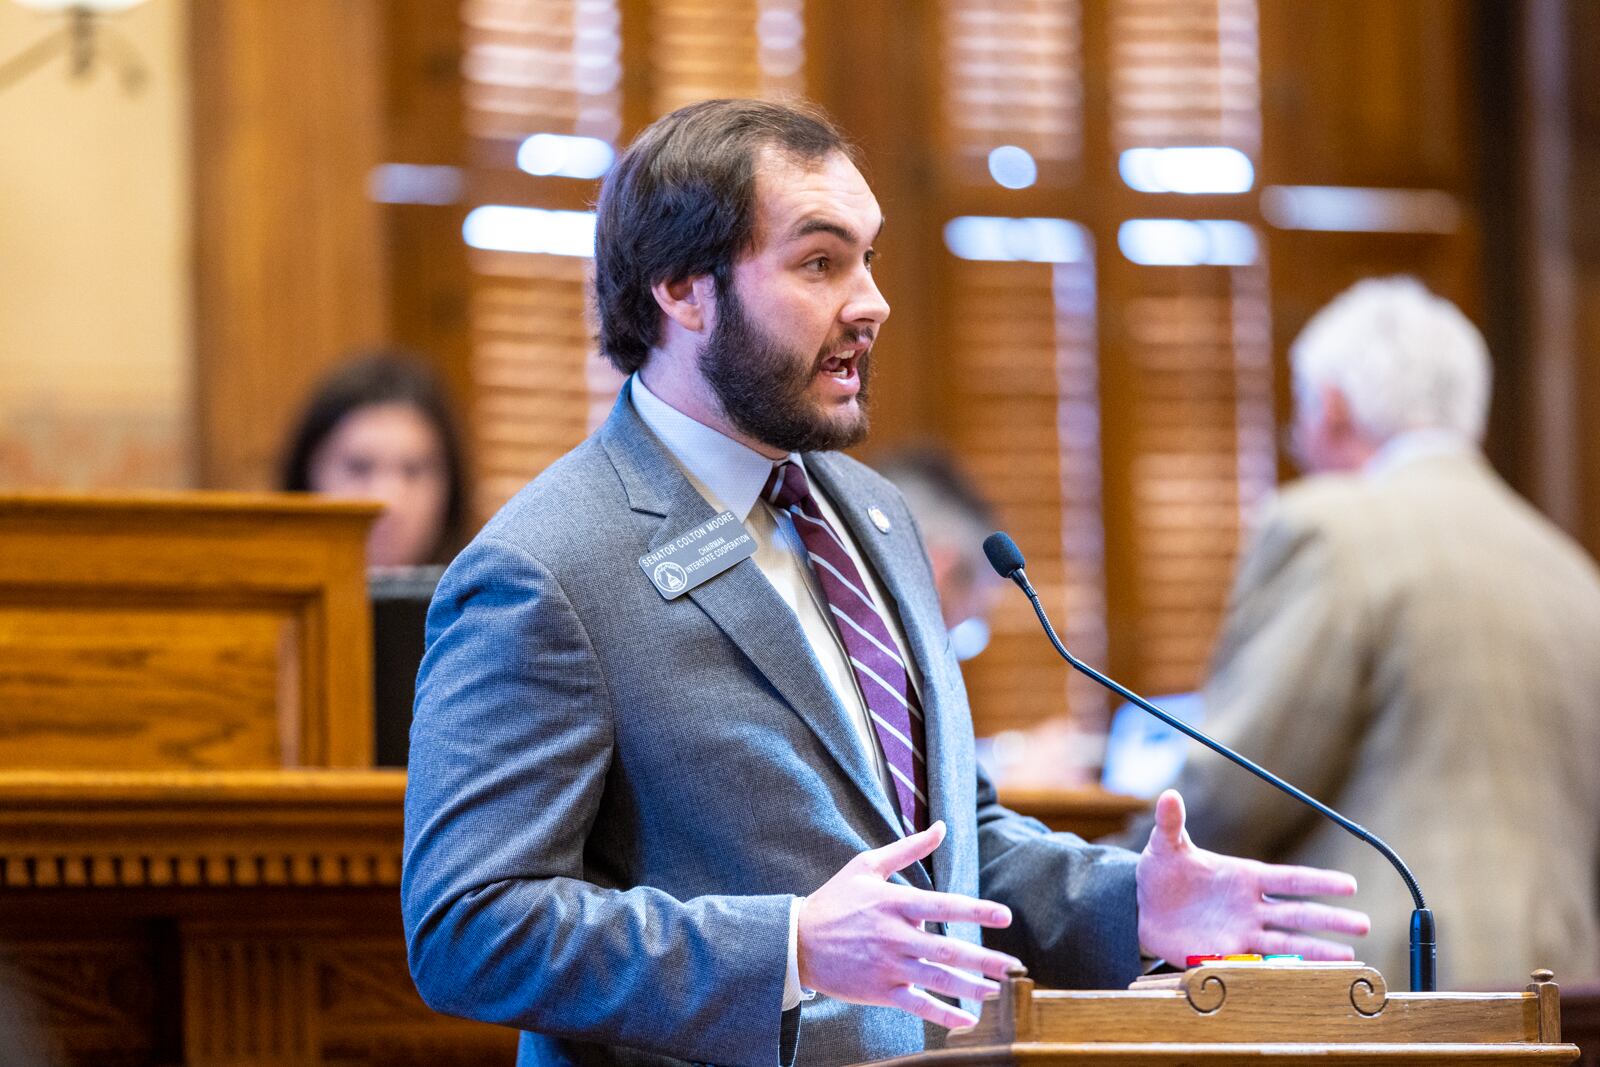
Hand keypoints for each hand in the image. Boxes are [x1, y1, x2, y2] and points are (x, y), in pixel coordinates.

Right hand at [797, 821, 1021, 1028]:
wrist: (797, 941)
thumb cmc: (835, 899)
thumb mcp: (866, 866)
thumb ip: (908, 848)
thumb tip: (941, 828)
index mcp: (894, 903)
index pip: (943, 906)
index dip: (976, 911)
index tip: (1005, 916)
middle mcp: (894, 936)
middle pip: (947, 949)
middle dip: (985, 959)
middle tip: (1014, 965)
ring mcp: (887, 966)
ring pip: (937, 980)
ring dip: (971, 987)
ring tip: (998, 990)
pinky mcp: (880, 992)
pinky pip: (917, 1006)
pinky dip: (943, 1015)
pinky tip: (967, 1020)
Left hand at [1135, 789, 1370, 965]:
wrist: (1143, 908)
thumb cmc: (1161, 873)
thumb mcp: (1165, 846)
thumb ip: (1171, 824)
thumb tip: (1168, 795)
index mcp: (1244, 876)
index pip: (1289, 879)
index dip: (1318, 881)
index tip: (1350, 885)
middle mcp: (1251, 906)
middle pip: (1297, 913)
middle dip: (1330, 919)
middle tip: (1364, 925)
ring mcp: (1241, 932)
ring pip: (1286, 942)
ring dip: (1317, 950)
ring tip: (1350, 957)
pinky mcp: (1226, 955)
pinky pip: (1259, 962)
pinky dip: (1282, 968)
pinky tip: (1307, 977)